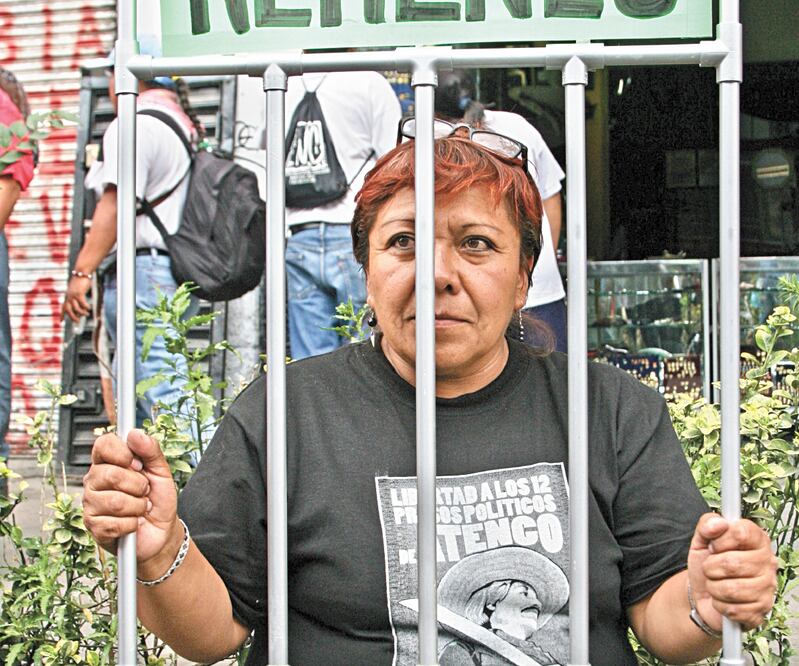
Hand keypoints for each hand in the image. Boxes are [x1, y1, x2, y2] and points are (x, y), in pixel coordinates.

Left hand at [63, 275, 91, 321]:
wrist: (81, 273)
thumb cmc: (80, 282)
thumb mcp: (77, 291)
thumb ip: (77, 300)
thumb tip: (80, 310)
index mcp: (67, 296)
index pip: (63, 307)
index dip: (62, 315)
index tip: (60, 322)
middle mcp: (69, 296)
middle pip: (68, 310)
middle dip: (72, 317)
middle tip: (77, 322)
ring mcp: (73, 295)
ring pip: (76, 308)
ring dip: (81, 313)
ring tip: (86, 314)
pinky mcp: (79, 293)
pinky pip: (82, 303)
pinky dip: (86, 307)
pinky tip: (89, 308)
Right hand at [82, 429, 179, 567]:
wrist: (162, 531)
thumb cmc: (158, 499)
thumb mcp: (161, 471)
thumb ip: (151, 450)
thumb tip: (135, 433)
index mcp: (109, 462)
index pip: (103, 444)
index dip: (122, 452)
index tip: (138, 464)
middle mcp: (95, 480)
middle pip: (110, 474)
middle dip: (138, 485)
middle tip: (145, 491)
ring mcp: (91, 504)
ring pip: (114, 501)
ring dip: (138, 506)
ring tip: (141, 507)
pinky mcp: (94, 527)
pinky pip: (115, 523)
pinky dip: (133, 524)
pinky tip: (134, 523)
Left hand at [687, 513, 777, 630]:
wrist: (703, 592)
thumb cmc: (707, 562)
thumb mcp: (701, 539)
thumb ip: (707, 524)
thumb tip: (719, 523)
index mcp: (757, 540)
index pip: (741, 533)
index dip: (720, 540)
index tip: (713, 546)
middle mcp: (768, 562)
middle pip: (732, 563)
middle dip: (710, 567)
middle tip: (710, 568)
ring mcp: (768, 588)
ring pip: (731, 589)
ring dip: (714, 587)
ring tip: (715, 583)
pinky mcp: (762, 610)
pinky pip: (733, 609)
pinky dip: (719, 604)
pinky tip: (723, 599)